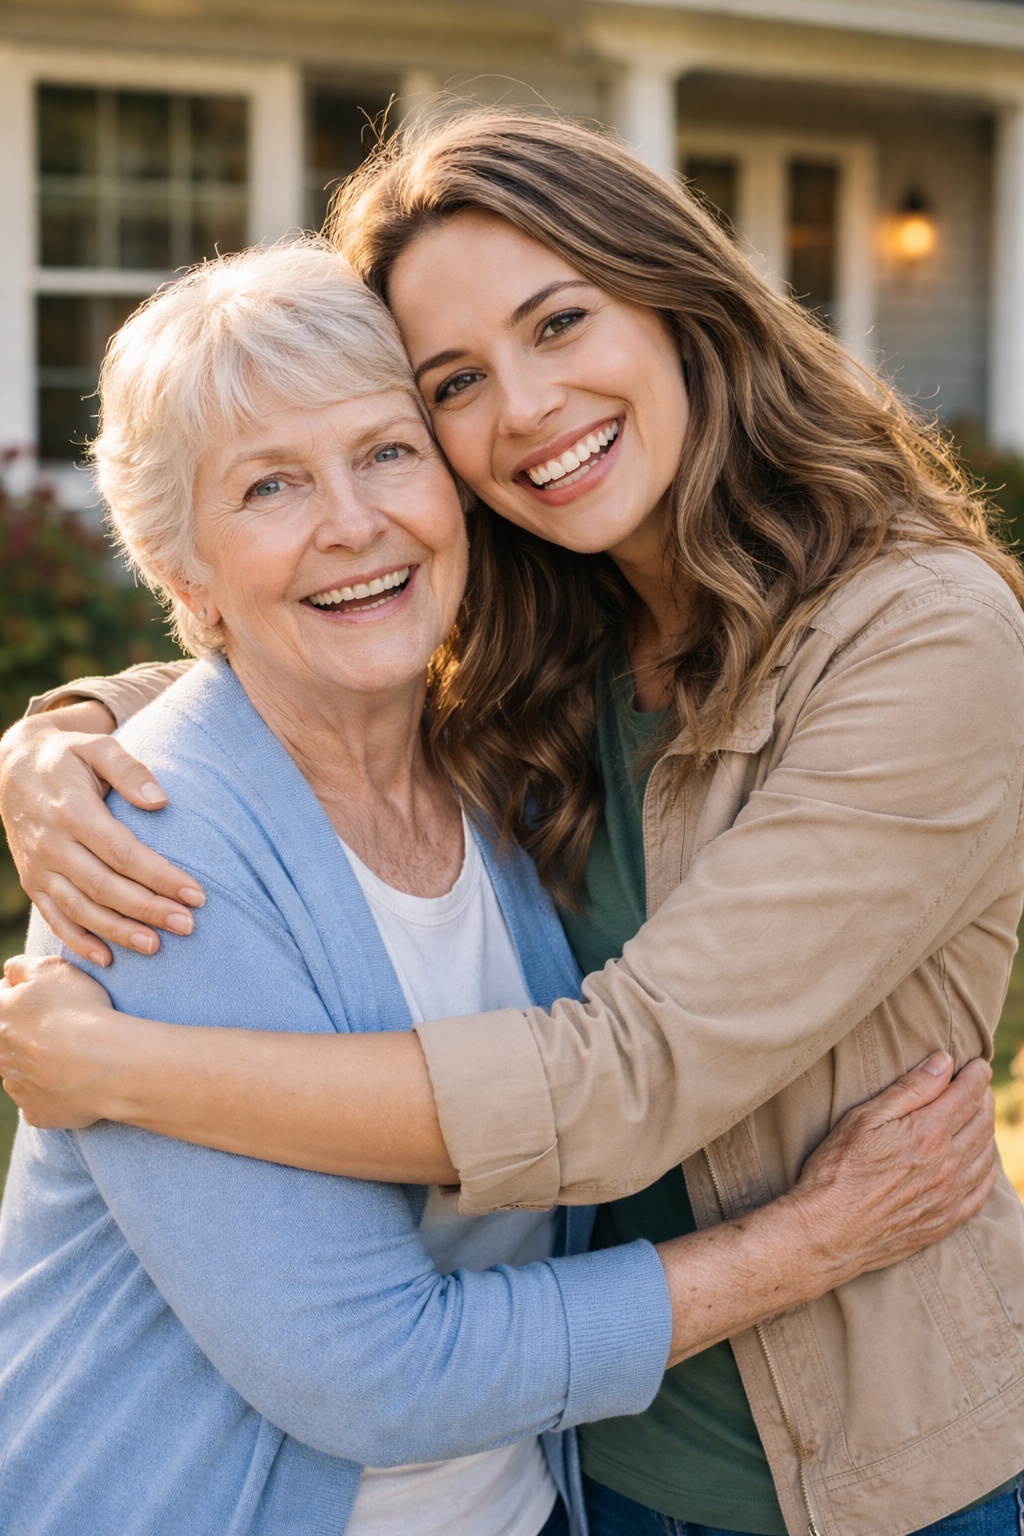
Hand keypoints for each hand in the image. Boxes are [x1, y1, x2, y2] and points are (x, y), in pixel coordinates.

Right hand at [0, 704, 203, 964]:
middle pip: (105, 886)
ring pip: (80, 909)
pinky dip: (78, 941)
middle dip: (148, 909)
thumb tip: (161, 802)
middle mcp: (51, 844)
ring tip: (155, 946)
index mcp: (72, 811)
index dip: (160, 876)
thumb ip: (130, 770)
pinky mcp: (31, 880)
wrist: (12, 765)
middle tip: (188, 925)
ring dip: (118, 932)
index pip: (123, 852)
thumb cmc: (68, 755)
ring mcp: (38, 866)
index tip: (196, 894)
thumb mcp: (97, 746)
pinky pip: (53, 917)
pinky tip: (108, 959)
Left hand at [0, 954, 121, 1127]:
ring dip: (41, 1063)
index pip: (2, 998)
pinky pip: (42, 1100)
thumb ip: (21, 967)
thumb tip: (10, 974)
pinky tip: (76, 1080)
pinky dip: (56, 1091)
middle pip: (11, 1039)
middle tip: (66, 1025)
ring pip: (24, 1071)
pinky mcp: (36, 1113)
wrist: (104, 1061)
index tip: (51, 996)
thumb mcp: (50, 969)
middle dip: (32, 1032)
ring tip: (76, 1054)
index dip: (26, 992)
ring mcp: (16, 1088)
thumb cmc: (78, 1011)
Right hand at [788, 1051, 996, 1285]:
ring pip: (986, 1155)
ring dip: (987, 1131)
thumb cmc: (837, 1169)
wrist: (828, 1232)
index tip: (977, 1065)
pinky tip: (980, 1160)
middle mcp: (947, 1164)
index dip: (976, 1076)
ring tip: (979, 1117)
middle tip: (979, 1087)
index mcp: (928, 1133)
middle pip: (982, 1123)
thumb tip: (944, 1062)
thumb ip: (910, 1089)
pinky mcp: (945, 1221)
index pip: (967, 1095)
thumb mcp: (865, 1118)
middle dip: (984, 1099)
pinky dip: (986, 1169)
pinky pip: (981, 1190)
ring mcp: (949, 1196)